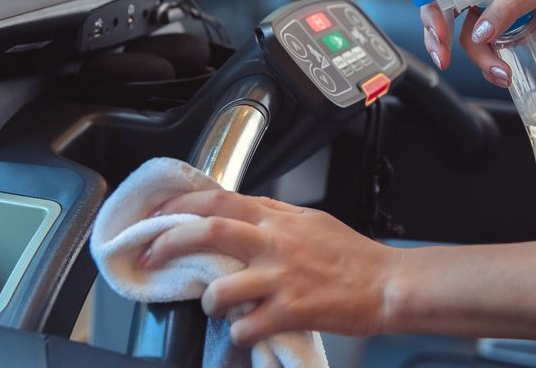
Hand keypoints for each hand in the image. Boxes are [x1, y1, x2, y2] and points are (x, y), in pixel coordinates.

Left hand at [140, 190, 402, 345]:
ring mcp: (281, 278)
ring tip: (213, 307)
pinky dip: (237, 334)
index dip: (179, 207)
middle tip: (148, 256)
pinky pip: (246, 328)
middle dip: (169, 243)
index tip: (155, 218)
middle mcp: (274, 243)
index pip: (217, 200)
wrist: (387, 283)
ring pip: (221, 289)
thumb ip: (273, 214)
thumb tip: (240, 209)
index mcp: (277, 218)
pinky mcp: (292, 312)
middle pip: (209, 232)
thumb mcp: (310, 220)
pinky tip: (245, 331)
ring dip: (208, 301)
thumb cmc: (352, 254)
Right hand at [421, 0, 535, 86]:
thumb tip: (480, 32)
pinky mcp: (506, 35)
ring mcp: (494, 14)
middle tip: (444, 59)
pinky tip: (505, 75)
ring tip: (502, 74)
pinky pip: (488, 53)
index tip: (438, 33)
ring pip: (469, 41)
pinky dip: (491, 67)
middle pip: (445, 15)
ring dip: (480, 61)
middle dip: (439, 40)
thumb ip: (510, 3)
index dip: (433, 8)